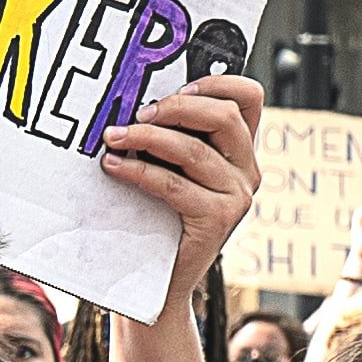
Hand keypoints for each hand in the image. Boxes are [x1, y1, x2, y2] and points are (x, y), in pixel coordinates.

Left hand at [94, 73, 263, 298]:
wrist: (159, 279)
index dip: (217, 82)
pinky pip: (175, 184)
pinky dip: (139, 171)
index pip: (249, 98)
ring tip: (112, 138)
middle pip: (224, 116)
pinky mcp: (217, 219)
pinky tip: (114, 167)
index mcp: (239, 149)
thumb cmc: (157, 215)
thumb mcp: (171, 167)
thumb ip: (170, 136)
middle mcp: (247, 169)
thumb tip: (132, 99)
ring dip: (146, 138)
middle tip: (135, 114)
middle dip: (175, 107)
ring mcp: (236, 195)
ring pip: (194, 150)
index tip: (176, 87)